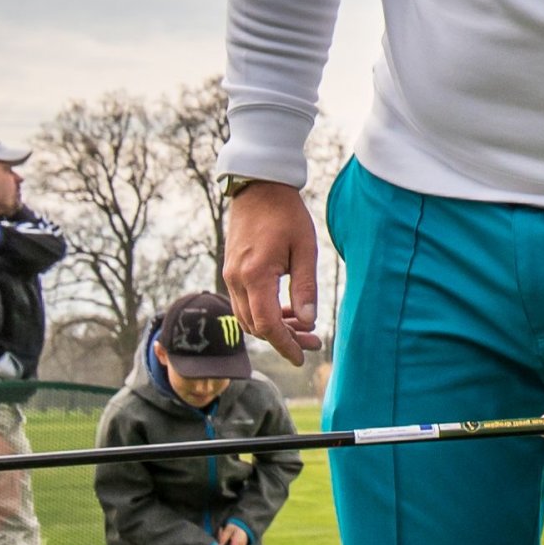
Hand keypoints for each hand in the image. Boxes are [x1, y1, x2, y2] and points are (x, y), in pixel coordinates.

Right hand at [225, 180, 319, 364]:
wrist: (258, 187)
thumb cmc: (286, 214)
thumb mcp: (305, 250)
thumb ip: (305, 288)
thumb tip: (308, 322)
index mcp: (255, 275)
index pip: (267, 325)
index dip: (285, 345)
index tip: (301, 357)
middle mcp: (236, 278)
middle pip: (256, 326)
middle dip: (284, 339)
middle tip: (313, 342)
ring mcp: (230, 275)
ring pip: (248, 318)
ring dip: (273, 328)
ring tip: (304, 329)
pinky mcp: (232, 270)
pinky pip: (244, 303)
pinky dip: (263, 313)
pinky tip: (286, 312)